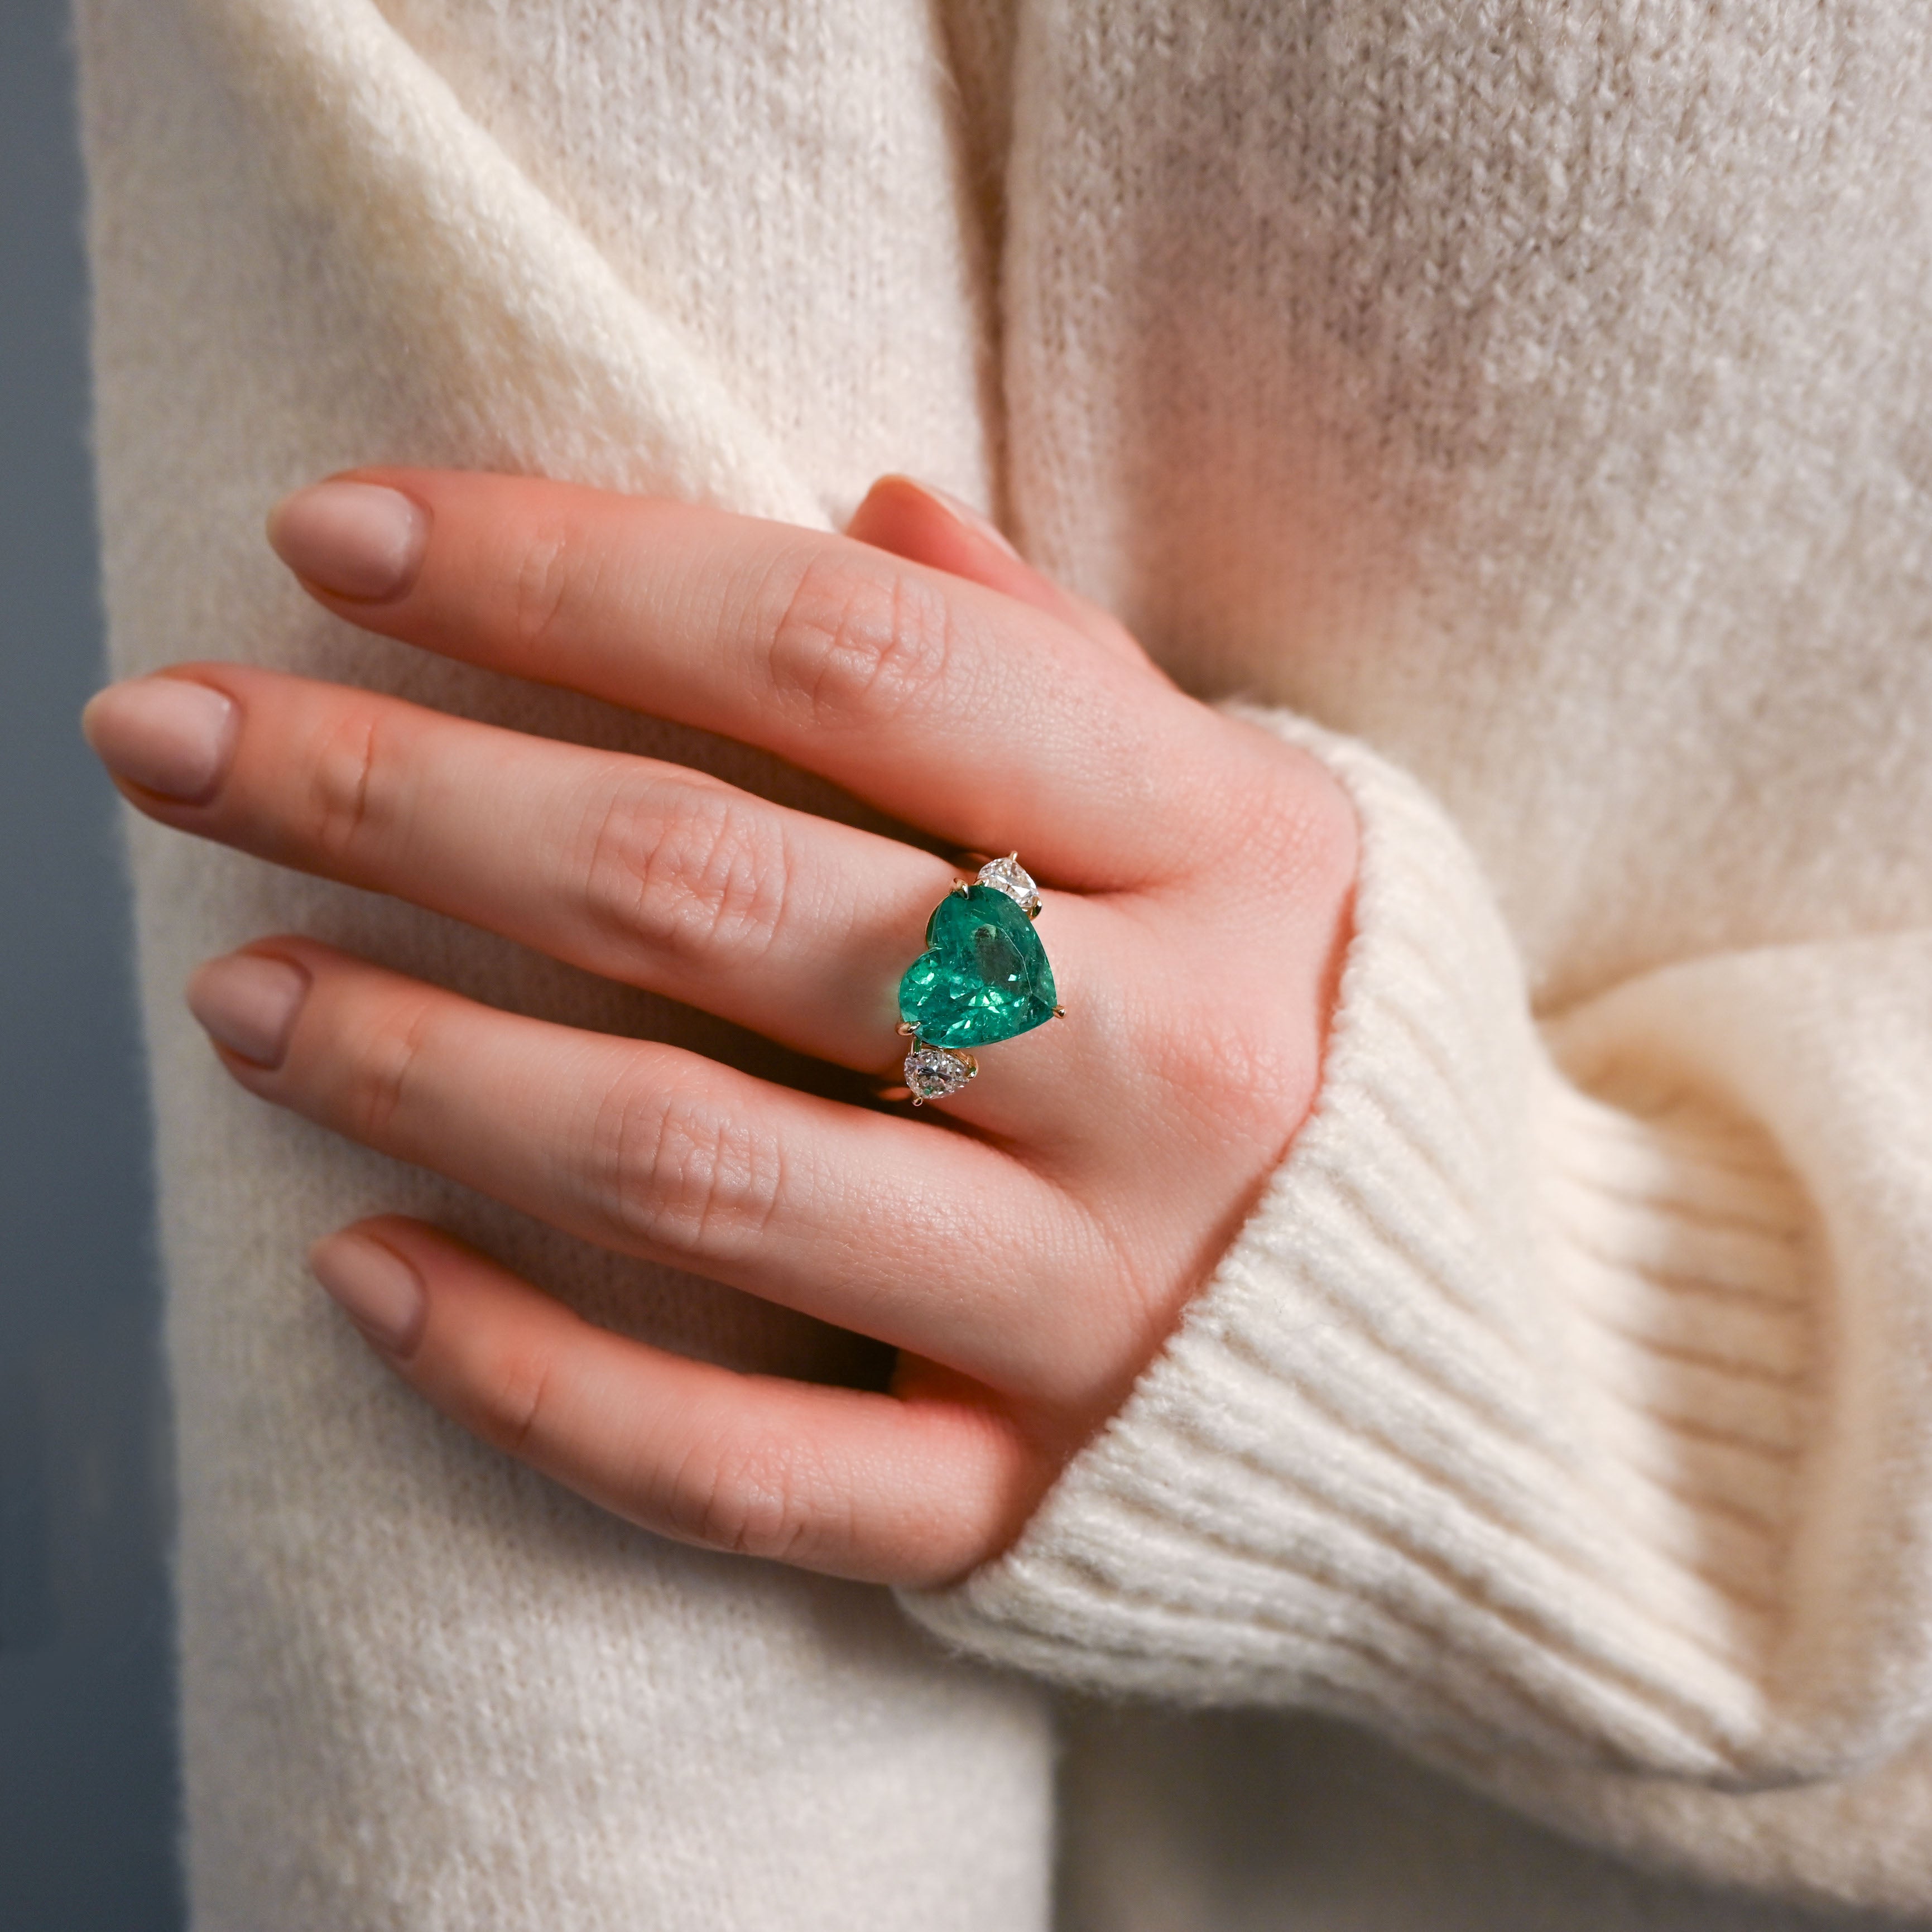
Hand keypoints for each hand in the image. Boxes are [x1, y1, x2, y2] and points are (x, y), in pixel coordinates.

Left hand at [83, 472, 1355, 1586]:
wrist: (1487, 1353)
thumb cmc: (1324, 1025)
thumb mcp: (1259, 809)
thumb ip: (1060, 663)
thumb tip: (856, 505)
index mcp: (1219, 850)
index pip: (846, 655)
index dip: (570, 570)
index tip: (341, 535)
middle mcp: (1154, 1070)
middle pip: (717, 893)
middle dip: (407, 792)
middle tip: (177, 739)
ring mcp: (1086, 1306)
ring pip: (696, 1171)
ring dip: (423, 1063)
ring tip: (239, 992)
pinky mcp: (1025, 1501)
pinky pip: (739, 1465)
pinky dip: (524, 1376)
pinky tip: (356, 1272)